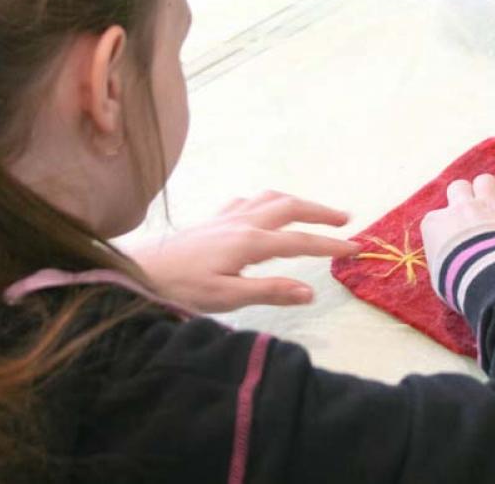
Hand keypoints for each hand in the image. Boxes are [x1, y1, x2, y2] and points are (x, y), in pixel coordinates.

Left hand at [129, 191, 359, 312]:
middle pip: (291, 207)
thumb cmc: (181, 288)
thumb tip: (310, 291)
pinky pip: (248, 200)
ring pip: (271, 197)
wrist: (138, 271)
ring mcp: (227, 216)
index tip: (355, 248)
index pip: (301, 241)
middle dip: (321, 211)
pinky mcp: (213, 218)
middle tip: (346, 220)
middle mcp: (243, 221)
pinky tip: (265, 210)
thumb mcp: (228, 297)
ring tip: (314, 210)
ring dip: (297, 201)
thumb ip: (271, 291)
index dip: (330, 245)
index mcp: (251, 242)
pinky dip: (266, 201)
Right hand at [420, 174, 494, 280]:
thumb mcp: (438, 275)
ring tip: (493, 209)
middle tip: (471, 216)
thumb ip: (442, 260)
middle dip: (464, 197)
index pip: (436, 218)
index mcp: (436, 223)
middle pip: (459, 187)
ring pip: (485, 181)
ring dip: (489, 193)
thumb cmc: (456, 282)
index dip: (445, 229)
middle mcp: (461, 208)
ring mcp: (488, 207)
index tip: (453, 244)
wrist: (487, 278)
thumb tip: (449, 266)